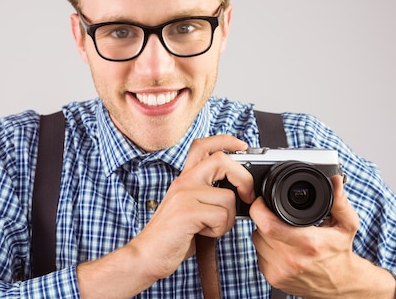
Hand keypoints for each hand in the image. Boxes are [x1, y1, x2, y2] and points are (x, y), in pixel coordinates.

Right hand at [77, 134, 254, 298]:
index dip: (226, 141)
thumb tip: (240, 192)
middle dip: (243, 178)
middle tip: (247, 196)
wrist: (148, 254)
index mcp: (185, 178)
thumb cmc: (174, 235)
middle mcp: (184, 181)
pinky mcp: (187, 211)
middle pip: (221, 160)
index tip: (242, 146)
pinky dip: (219, 229)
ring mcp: (184, 194)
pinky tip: (203, 234)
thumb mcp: (191, 207)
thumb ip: (209, 194)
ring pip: (228, 197)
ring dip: (228, 218)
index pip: (203, 145)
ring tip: (211, 227)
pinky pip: (221, 215)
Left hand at [250, 175, 395, 298]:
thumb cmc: (341, 252)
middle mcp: (292, 260)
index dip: (260, 209)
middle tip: (279, 216)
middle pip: (260, 230)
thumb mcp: (347, 224)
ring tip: (283, 231)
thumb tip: (335, 182)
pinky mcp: (273, 279)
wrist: (341, 284)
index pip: (268, 225)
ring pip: (257, 242)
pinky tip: (281, 246)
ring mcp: (281, 272)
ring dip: (265, 233)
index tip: (263, 201)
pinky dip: (266, 247)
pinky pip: (259, 255)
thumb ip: (339, 202)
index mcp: (308, 244)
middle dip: (265, 218)